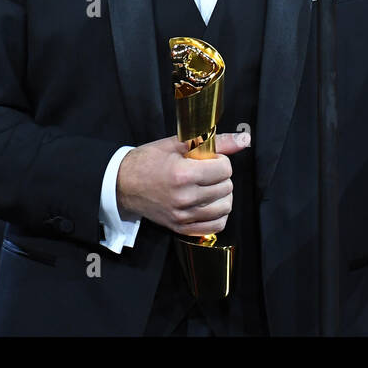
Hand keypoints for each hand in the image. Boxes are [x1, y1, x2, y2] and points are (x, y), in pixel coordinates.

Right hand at [116, 131, 250, 236]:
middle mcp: (184, 198)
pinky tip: (209, 203)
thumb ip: (213, 141)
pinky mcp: (181, 228)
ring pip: (225, 207)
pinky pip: (215, 226)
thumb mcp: (177, 143)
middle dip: (222, 176)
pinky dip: (218, 214)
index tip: (210, 158)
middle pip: (227, 188)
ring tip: (210, 186)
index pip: (224, 169)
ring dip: (222, 195)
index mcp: (183, 174)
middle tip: (208, 171)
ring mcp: (183, 216)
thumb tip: (243, 140)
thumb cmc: (148, 161)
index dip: (221, 160)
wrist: (123, 184)